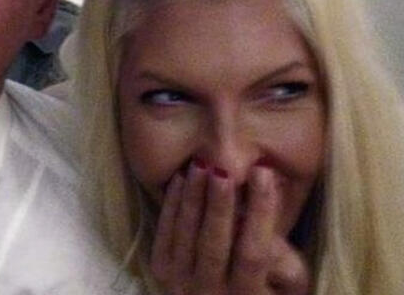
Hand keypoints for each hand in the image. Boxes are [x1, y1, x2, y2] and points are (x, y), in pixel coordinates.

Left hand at [150, 164, 309, 294]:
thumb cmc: (263, 290)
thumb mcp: (286, 284)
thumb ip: (283, 258)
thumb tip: (266, 213)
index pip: (254, 254)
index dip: (260, 213)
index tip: (264, 172)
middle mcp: (210, 293)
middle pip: (214, 246)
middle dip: (219, 206)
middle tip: (222, 172)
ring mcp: (180, 283)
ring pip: (186, 236)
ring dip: (193, 198)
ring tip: (200, 165)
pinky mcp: (161, 268)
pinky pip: (164, 233)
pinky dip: (171, 204)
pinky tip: (181, 177)